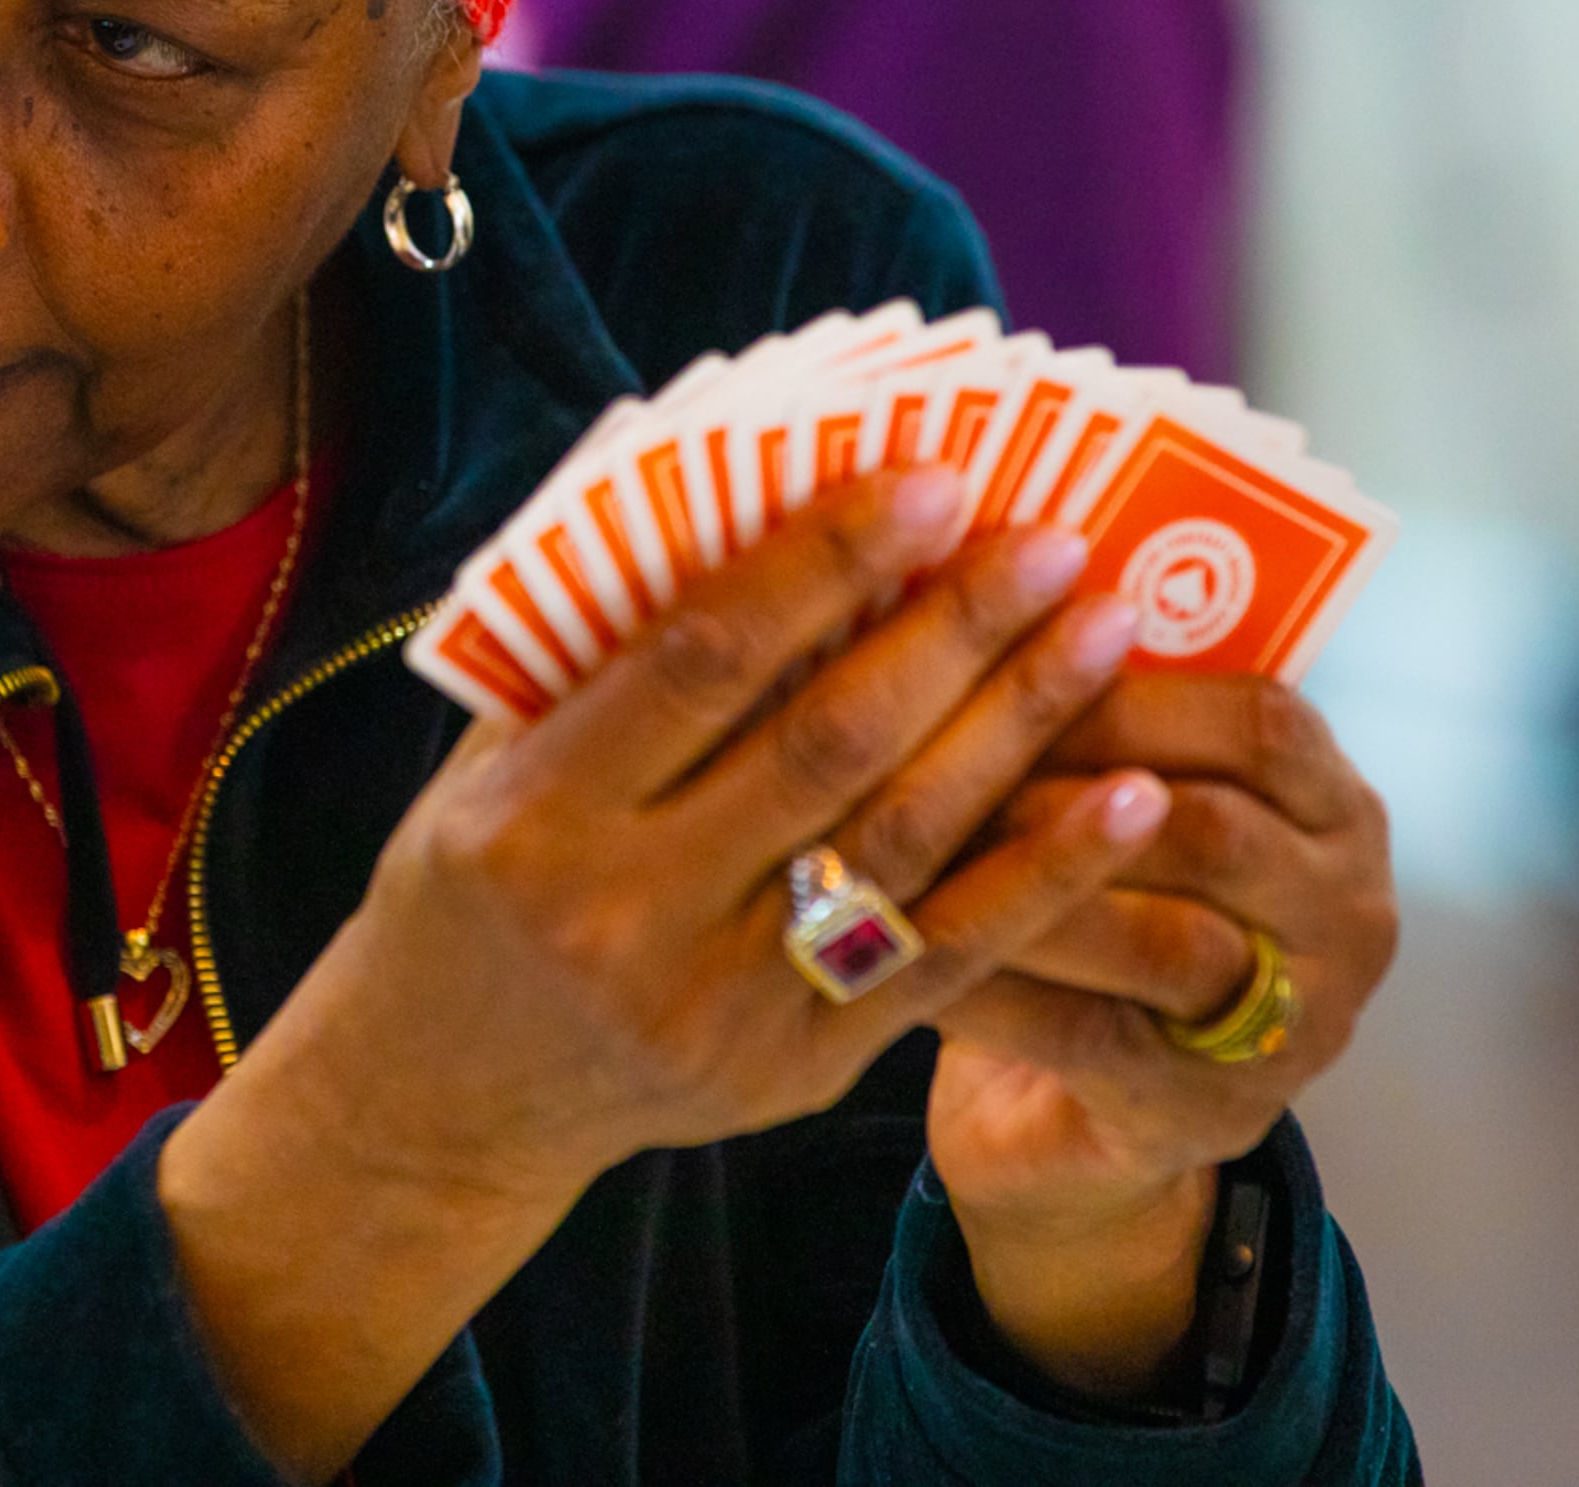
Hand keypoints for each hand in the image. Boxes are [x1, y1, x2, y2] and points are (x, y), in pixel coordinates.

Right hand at [159, 476, 1155, 1478]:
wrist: (448, 1098)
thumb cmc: (472, 884)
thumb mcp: (489, 760)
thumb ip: (599, 643)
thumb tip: (747, 485)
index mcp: (534, 814)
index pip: (704, 659)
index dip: (826, 560)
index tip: (931, 480)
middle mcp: (627, 914)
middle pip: (828, 744)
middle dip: (957, 627)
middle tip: (1053, 537)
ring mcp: (721, 1004)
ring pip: (905, 842)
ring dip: (1023, 723)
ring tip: (1109, 627)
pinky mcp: (799, 1069)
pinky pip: (949, 957)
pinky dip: (1048, 872)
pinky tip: (1130, 796)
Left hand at [918, 677, 1400, 1398]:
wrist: (1084, 1116)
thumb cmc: (1093, 907)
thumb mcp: (1127, 796)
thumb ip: (1100, 704)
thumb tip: (976, 571)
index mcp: (1335, 805)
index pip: (1264, 719)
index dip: (1131, 685)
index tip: (1008, 646)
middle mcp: (1348, 910)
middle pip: (1214, 825)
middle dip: (1066, 781)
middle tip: (933, 750)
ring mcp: (1297, 1023)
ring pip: (1160, 933)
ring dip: (1026, 881)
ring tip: (913, 841)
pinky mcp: (1207, 1110)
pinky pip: (1089, 1032)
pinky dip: (989, 982)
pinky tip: (898, 946)